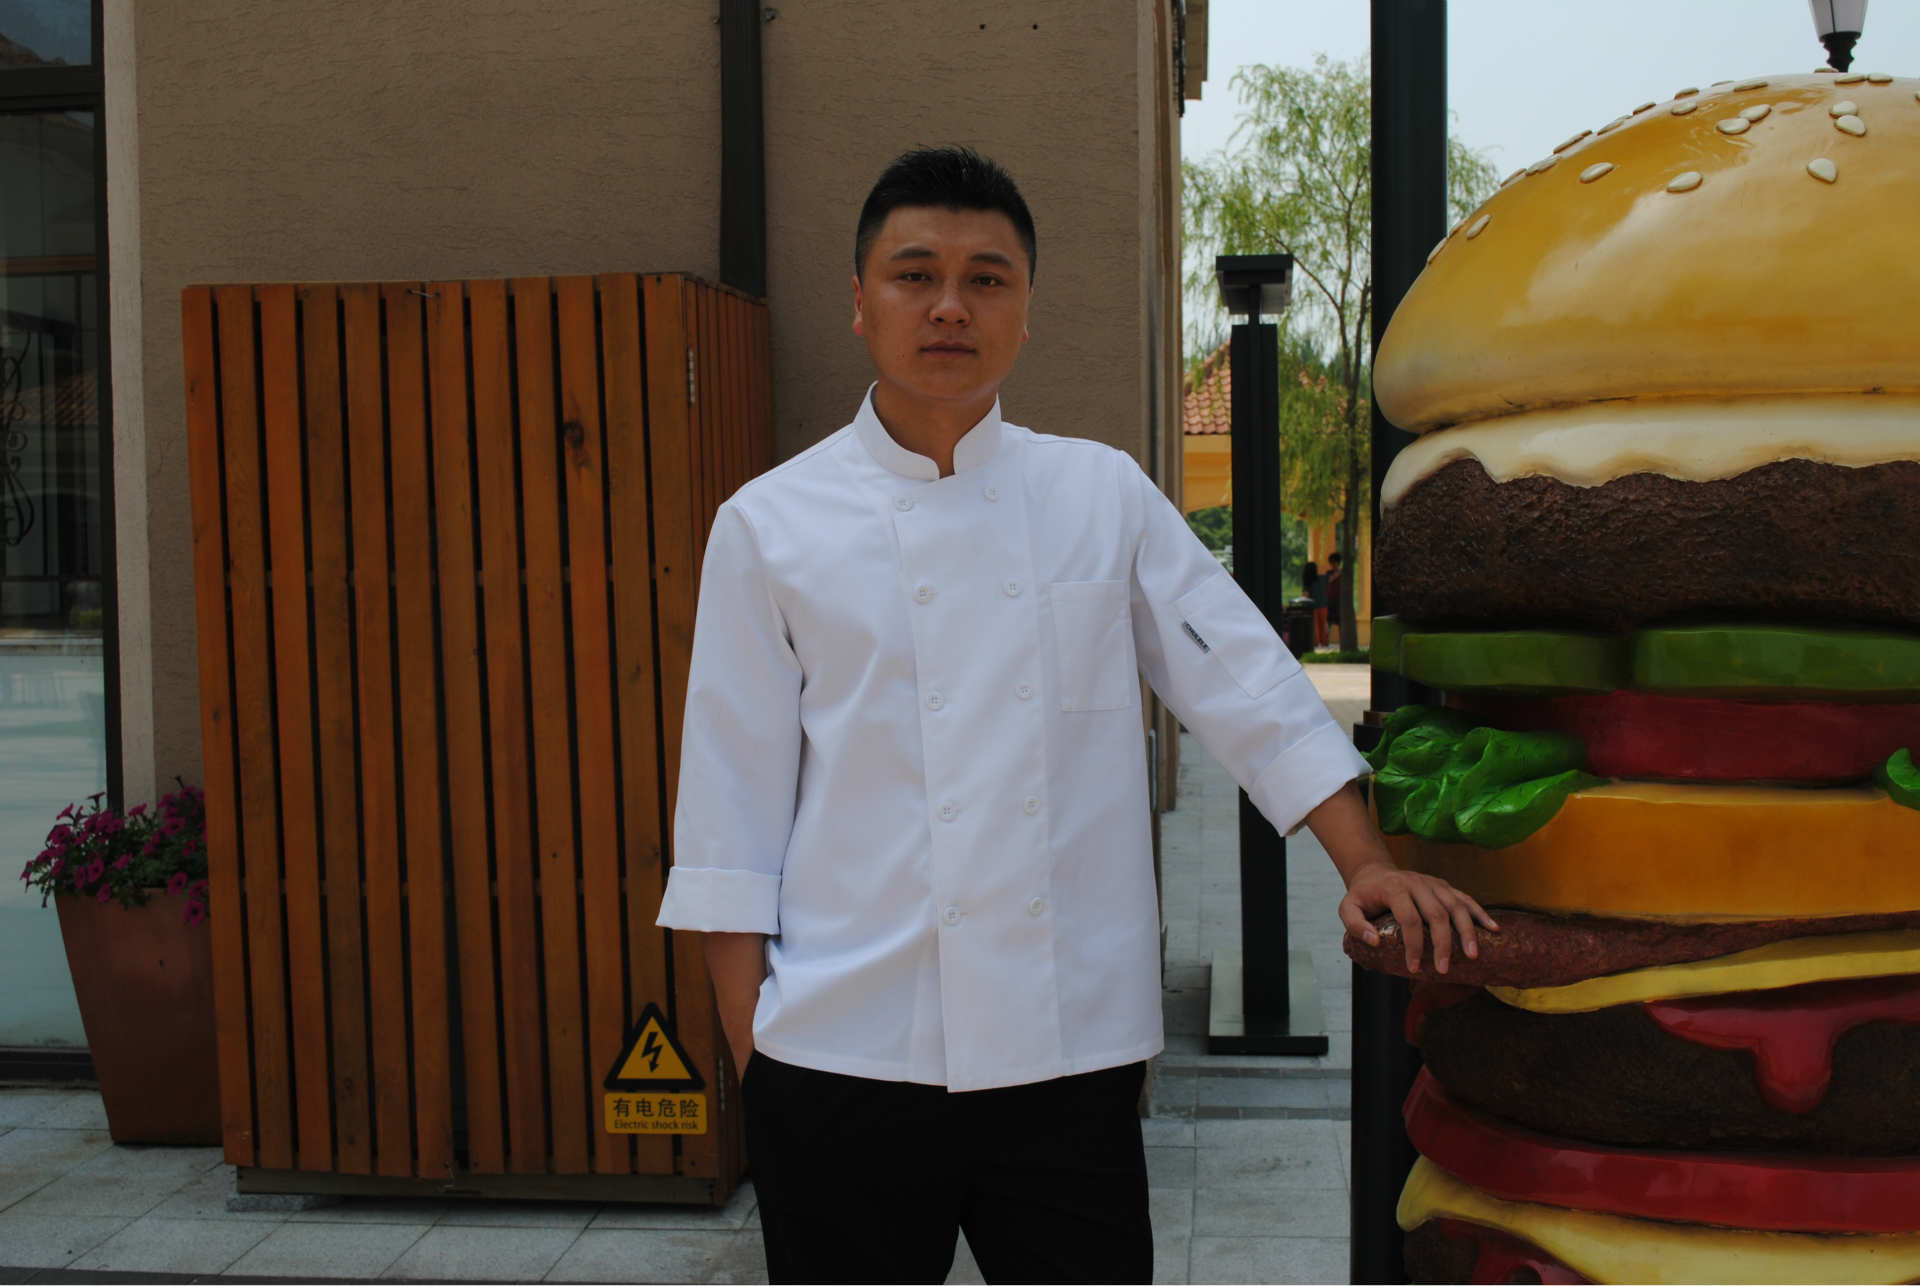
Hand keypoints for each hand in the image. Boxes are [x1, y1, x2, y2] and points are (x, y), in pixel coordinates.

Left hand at [1338, 861, 1497, 975]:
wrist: (1375, 872)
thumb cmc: (1363, 895)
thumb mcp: (1347, 907)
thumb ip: (1354, 924)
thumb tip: (1375, 941)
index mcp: (1395, 888)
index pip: (1409, 918)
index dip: (1414, 944)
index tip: (1414, 968)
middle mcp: (1418, 883)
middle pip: (1437, 914)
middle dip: (1443, 943)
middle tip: (1444, 969)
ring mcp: (1434, 884)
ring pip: (1456, 905)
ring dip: (1467, 931)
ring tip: (1473, 955)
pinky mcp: (1445, 887)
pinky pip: (1466, 899)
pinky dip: (1481, 913)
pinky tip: (1493, 929)